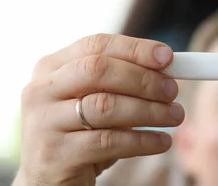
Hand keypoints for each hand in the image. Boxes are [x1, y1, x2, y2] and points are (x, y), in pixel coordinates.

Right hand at [14, 34, 184, 184]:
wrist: (50, 180)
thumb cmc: (80, 134)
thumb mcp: (95, 101)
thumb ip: (122, 81)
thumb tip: (168, 67)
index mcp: (51, 68)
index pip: (96, 45)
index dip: (135, 49)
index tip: (168, 57)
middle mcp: (41, 91)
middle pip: (98, 70)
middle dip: (143, 79)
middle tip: (172, 91)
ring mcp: (44, 123)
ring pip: (105, 107)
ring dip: (150, 111)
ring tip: (176, 116)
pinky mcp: (55, 155)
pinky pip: (109, 142)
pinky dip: (143, 140)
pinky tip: (162, 141)